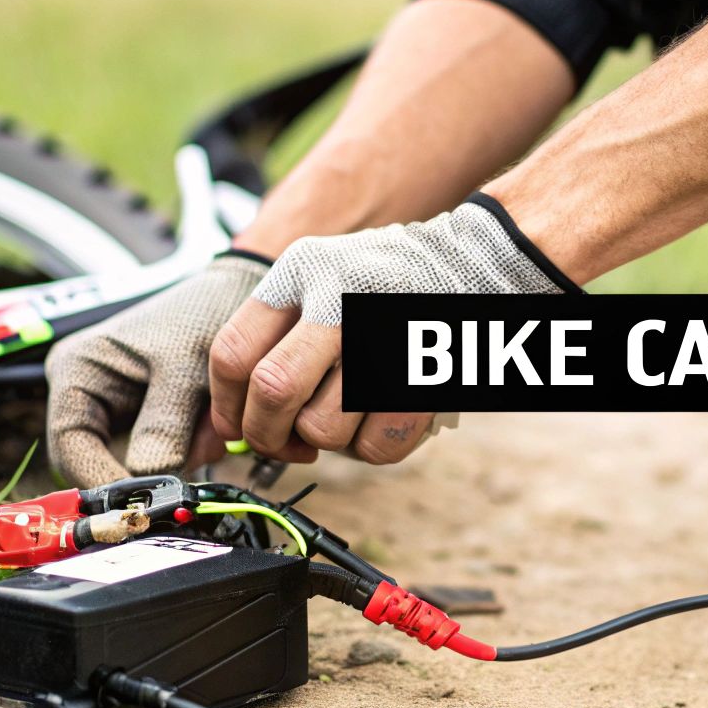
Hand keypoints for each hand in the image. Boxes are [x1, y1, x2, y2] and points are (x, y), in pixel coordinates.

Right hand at [45, 254, 273, 483]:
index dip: (102, 482)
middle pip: (99, 462)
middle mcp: (86, 392)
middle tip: (194, 456)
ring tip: (212, 421)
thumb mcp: (185, 368)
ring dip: (177, 454)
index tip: (142, 506)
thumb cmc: (204, 314)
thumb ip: (164, 425)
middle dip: (148, 468)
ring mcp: (116, 408)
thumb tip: (150, 482)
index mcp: (77, 371)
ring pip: (136, 463)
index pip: (70, 448)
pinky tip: (212, 421)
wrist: (239, 294)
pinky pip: (163, 453)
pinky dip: (190, 446)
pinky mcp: (147, 419)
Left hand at [208, 194, 576, 463]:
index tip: (237, 427)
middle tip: (284, 442)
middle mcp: (339, 297)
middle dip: (269, 434)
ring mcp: (384, 334)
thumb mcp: (323, 279)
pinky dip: (373, 447)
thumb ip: (276, 335)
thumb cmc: (387, 284)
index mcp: (303, 270)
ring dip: (329, 440)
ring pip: (323, 428)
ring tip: (349, 412)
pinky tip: (381, 417)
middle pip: (273, 391)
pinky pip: (375, 447)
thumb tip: (228, 424)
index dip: (227, 405)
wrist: (479, 260)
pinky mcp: (424, 373)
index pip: (233, 351)